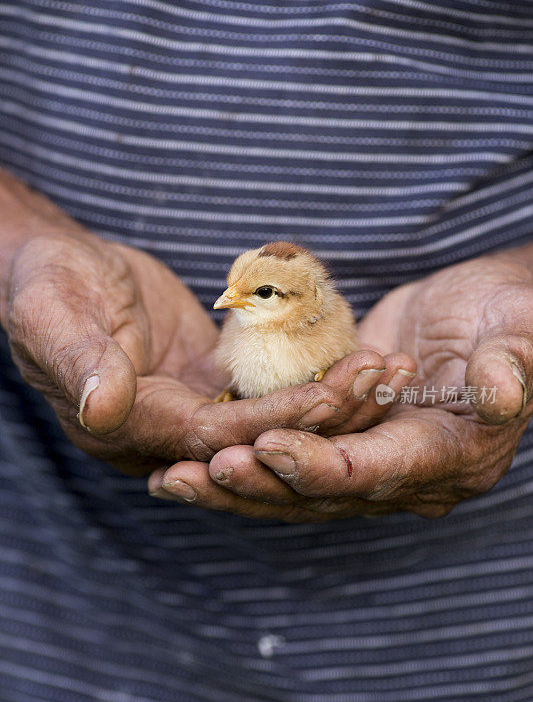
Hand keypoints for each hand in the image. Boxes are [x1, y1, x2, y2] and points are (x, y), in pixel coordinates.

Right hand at [0, 170, 409, 475]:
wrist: (56, 265)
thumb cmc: (45, 282)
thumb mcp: (53, 313)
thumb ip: (82, 361)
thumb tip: (102, 410)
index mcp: (125, 427)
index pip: (213, 435)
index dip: (273, 420)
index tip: (331, 398)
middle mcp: (164, 432)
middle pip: (255, 436)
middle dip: (321, 415)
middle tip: (382, 381)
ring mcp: (191, 410)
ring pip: (271, 417)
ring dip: (330, 397)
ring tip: (386, 368)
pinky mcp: (210, 384)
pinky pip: (269, 388)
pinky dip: (312, 375)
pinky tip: (357, 355)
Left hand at [153, 250, 532, 518]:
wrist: (480, 310)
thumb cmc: (507, 314)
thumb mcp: (519, 331)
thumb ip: (513, 363)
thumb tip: (502, 393)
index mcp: (451, 458)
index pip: (374, 472)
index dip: (318, 464)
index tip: (263, 445)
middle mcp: (405, 476)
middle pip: (321, 494)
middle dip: (257, 485)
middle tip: (194, 473)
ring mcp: (369, 464)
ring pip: (292, 489)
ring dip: (234, 486)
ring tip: (170, 480)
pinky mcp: (341, 444)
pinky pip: (285, 461)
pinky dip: (240, 463)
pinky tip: (186, 462)